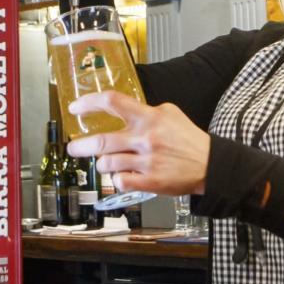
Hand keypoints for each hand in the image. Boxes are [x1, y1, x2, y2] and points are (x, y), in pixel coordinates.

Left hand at [66, 91, 207, 195]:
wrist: (210, 164)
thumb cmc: (189, 139)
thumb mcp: (170, 113)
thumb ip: (146, 110)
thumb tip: (124, 109)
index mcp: (149, 117)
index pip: (112, 102)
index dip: (89, 103)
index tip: (75, 108)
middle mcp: (145, 138)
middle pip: (101, 141)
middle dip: (80, 146)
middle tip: (73, 148)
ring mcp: (147, 161)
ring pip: (107, 164)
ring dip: (102, 164)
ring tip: (106, 163)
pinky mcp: (150, 181)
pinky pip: (120, 181)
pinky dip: (116, 179)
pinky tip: (122, 176)